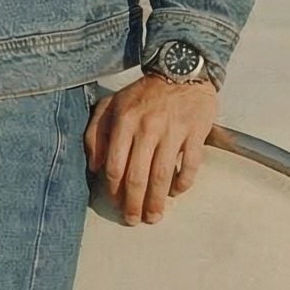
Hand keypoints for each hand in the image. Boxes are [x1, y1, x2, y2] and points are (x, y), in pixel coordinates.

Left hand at [84, 73, 218, 225]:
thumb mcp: (112, 105)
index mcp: (123, 121)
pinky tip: (177, 192)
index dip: (114, 190)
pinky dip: (183, 183)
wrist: (181, 70)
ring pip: (162, 175)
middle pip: (137, 176)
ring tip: (154, 216)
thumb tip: (94, 166)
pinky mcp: (196, 132)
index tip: (117, 205)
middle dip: (134, 203)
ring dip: (157, 201)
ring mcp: (172, 130)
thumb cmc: (144, 93)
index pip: (115, 166)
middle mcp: (147, 127)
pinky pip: (189, 165)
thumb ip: (96, 133)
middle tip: (134, 220)